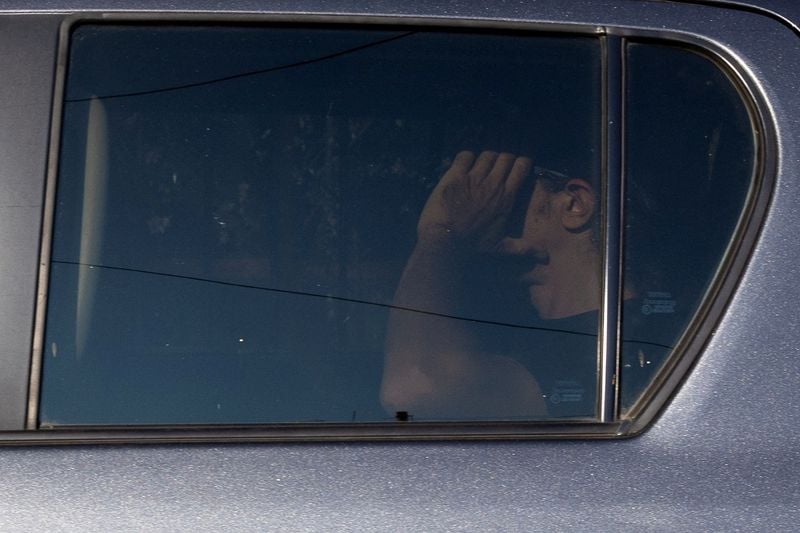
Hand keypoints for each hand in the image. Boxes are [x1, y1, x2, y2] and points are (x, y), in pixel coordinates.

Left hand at [417, 151, 531, 251]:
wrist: (445, 242)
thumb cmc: (472, 247)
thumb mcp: (500, 249)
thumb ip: (522, 248)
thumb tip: (545, 257)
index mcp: (506, 197)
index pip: (522, 166)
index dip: (523, 159)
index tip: (522, 159)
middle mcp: (493, 184)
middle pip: (506, 155)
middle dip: (507, 153)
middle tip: (503, 157)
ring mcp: (473, 178)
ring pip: (487, 154)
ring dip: (488, 154)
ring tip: (485, 159)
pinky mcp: (454, 176)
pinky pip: (465, 155)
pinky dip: (467, 155)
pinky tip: (466, 161)